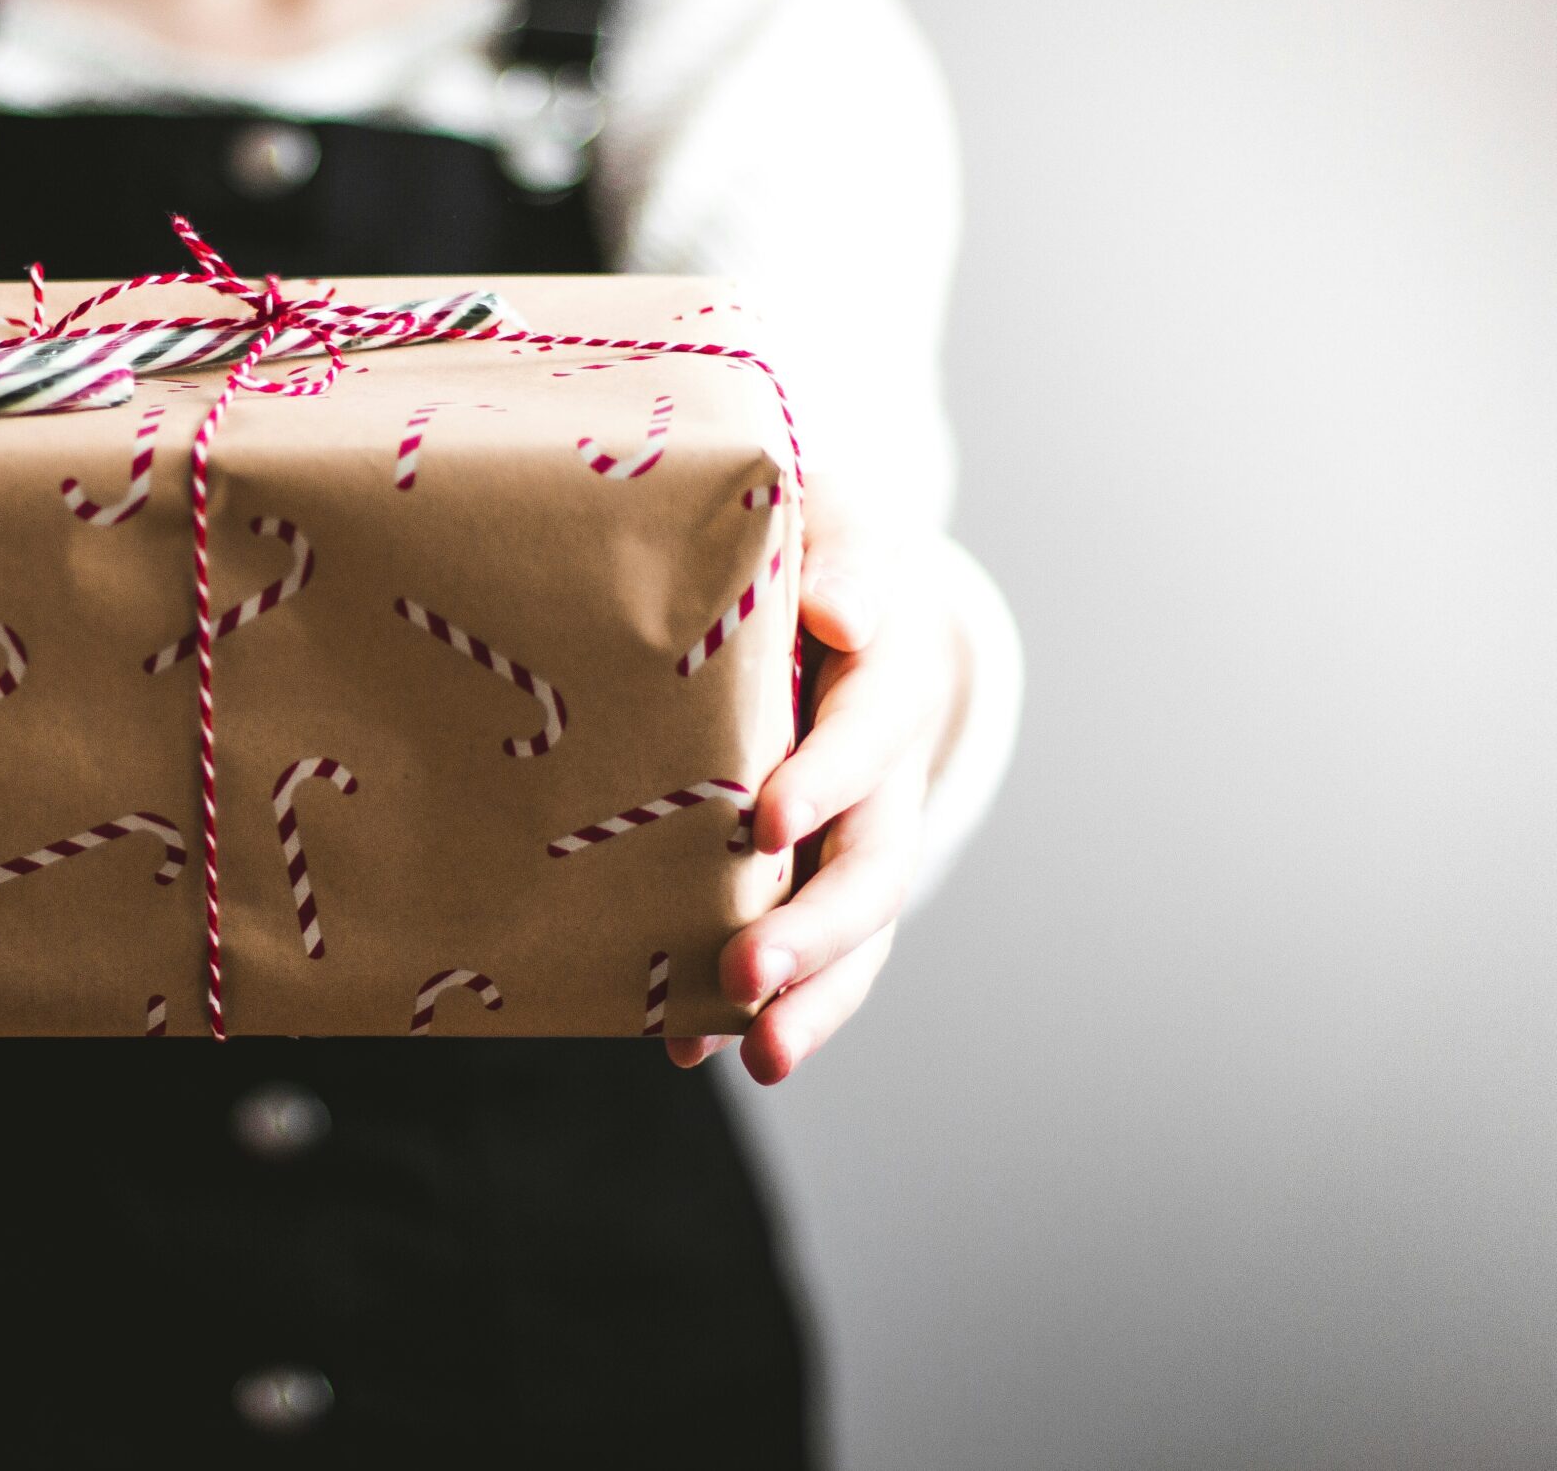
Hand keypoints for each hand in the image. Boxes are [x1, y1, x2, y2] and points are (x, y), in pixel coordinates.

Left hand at [667, 477, 963, 1084]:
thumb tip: (839, 614)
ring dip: (810, 999)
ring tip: (759, 1057)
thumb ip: (837, 557)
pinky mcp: (810, 878)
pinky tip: (690, 1047)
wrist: (834, 599)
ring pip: (852, 935)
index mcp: (889, 679)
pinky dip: (757, 1007)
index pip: (868, 732)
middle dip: (815, 929)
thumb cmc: (810, 550)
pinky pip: (803, 957)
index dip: (827, 777)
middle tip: (746, 974)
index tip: (767, 818)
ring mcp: (855, 838)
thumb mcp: (829, 523)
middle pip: (871, 866)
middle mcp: (885, 776)